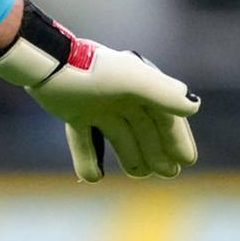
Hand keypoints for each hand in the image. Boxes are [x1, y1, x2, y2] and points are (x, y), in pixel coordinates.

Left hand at [0, 36, 199, 181]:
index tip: (186, 160)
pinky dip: (88, 159)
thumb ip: (162, 93)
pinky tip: (93, 176)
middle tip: (168, 173)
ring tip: (140, 173)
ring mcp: (95, 103)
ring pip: (119, 135)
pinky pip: (84, 139)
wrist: (46, 63)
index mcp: (138, 85)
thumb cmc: (91, 70)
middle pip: (144, 128)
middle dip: (157, 150)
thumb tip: (193, 107)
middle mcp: (119, 94)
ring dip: (130, 155)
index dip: (177, 137)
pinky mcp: (72, 111)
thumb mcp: (131, 80)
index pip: (164, 115)